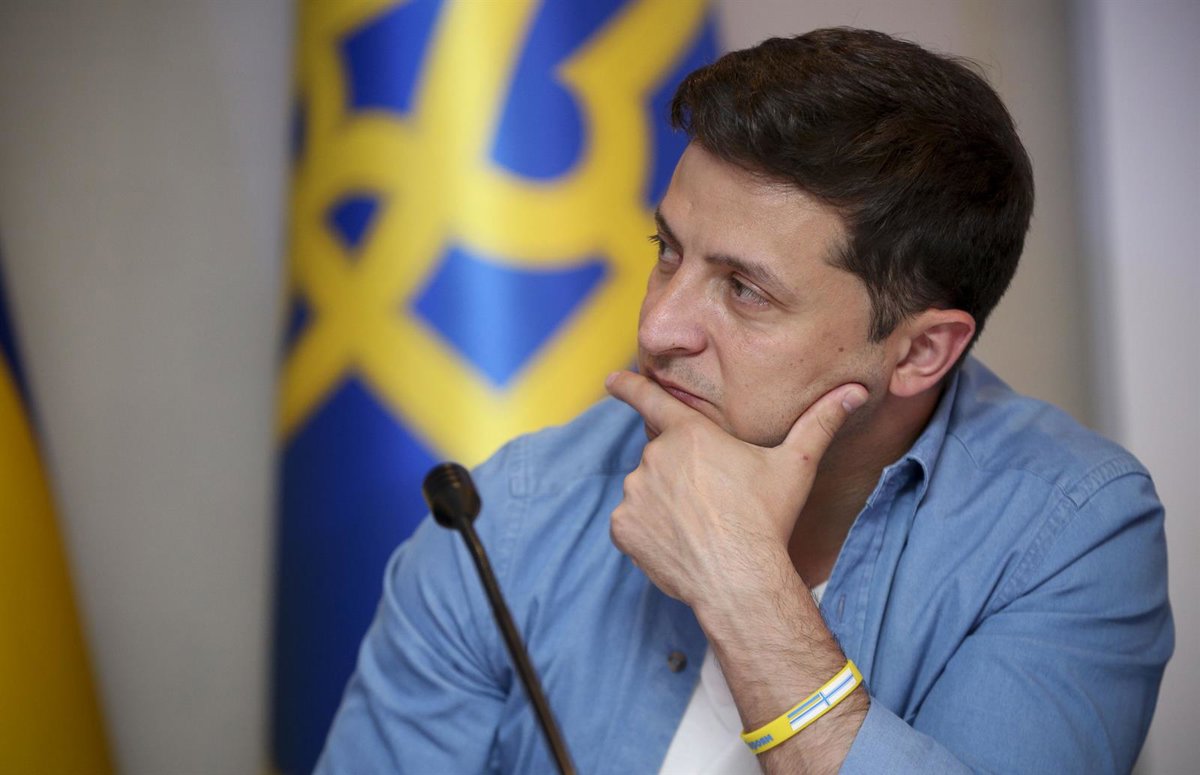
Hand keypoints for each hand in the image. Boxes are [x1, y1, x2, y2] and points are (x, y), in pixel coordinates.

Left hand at [604, 370, 866, 611]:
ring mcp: (634, 493)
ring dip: (664, 502)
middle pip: (661, 456)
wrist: (740, 578)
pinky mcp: (623, 527)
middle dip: (680, 473)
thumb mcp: (797, 465)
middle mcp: (654, 457)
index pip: (650, 399)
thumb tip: (855, 391)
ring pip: (646, 490)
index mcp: (690, 434)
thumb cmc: (767, 519)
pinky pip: (631, 522)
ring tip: (700, 526)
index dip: (629, 386)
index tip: (612, 380)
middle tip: (712, 502)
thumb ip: (820, 423)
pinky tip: (678, 543)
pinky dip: (648, 531)